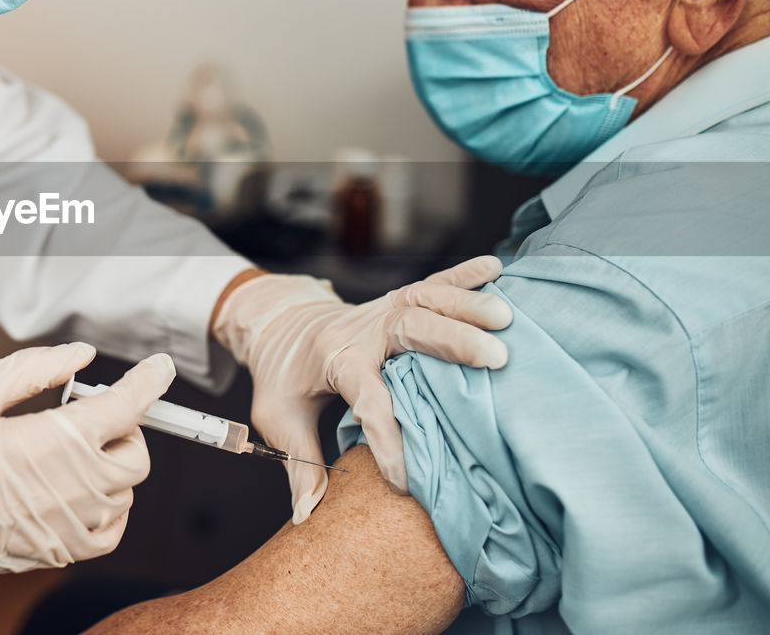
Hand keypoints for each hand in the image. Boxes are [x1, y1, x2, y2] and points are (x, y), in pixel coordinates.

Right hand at [0, 343, 174, 592]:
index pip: (127, 407)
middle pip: (136, 453)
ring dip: (110, 466)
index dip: (149, 382)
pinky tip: (75, 490)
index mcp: (54, 442)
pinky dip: (108, 507)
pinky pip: (112, 531)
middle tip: (85, 417)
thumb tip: (83, 356)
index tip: (158, 369)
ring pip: (126, 492)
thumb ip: (38, 368)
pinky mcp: (60, 553)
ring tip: (66, 454)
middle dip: (123, 427)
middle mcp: (72, 488)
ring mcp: (70, 526)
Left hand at [213, 256, 511, 521]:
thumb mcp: (278, 419)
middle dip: (451, 342)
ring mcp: (380, 309)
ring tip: (506, 317)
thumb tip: (307, 516)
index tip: (409, 478)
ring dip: (465, 304)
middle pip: (407, 328)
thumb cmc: (283, 378)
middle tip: (496, 359)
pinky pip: (432, 281)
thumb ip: (298, 464)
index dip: (388, 437)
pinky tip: (497, 268)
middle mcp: (361, 329)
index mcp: (333, 360)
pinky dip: (464, 274)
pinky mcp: (396, 300)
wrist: (278, 326)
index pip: (366, 396)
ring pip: (424, 298)